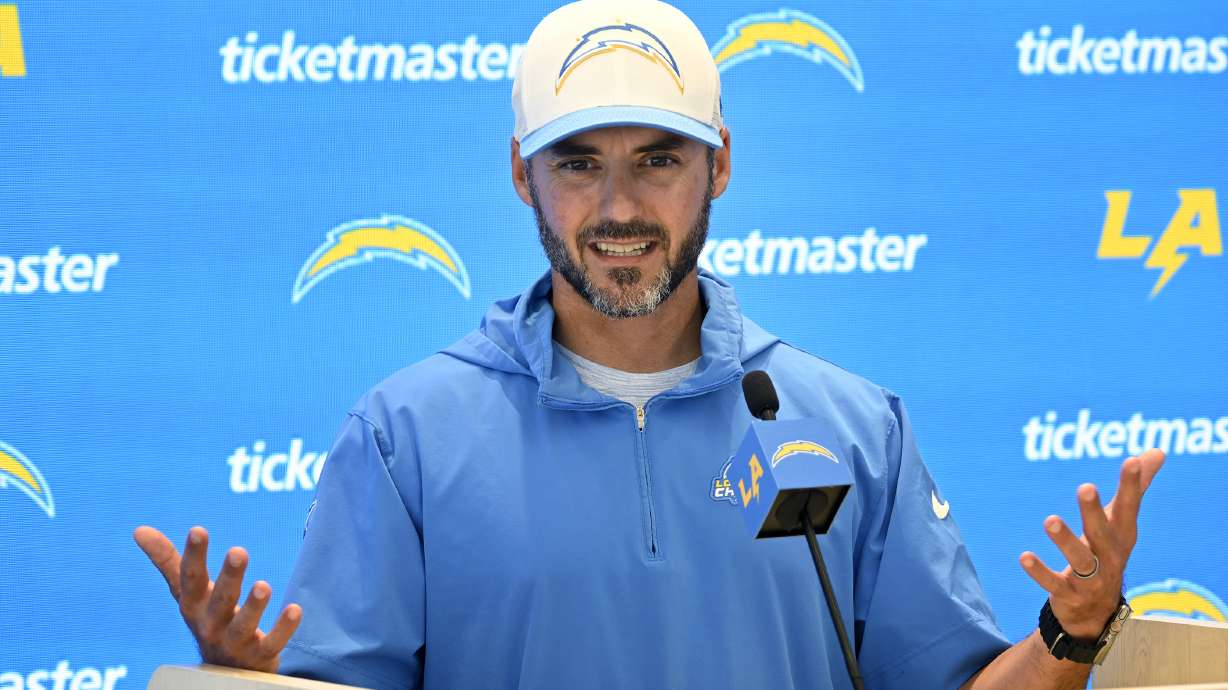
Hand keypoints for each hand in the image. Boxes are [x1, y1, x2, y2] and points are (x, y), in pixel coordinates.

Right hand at [134, 525, 301, 671]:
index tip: (198, 530)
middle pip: (221, 600)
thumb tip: (139, 530)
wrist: (224, 669)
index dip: (193, 556)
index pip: (190, 579)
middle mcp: (212, 624)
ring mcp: (235, 642)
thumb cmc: (206, 617)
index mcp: (194, 605)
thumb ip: (169, 561)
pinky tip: (295, 609)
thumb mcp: (187, 592)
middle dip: (229, 577)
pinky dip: (284, 628)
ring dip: (253, 606)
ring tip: (263, 585)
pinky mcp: (260, 655)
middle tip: (239, 551)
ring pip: (243, 625)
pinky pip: (272, 643)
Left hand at [1019, 449, 1164, 639]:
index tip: (1130, 460)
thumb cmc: (1107, 553)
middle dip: (1094, 511)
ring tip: (1050, 520)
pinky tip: (1024, 556)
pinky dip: (1040, 572)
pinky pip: (1054, 583)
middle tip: (1085, 487)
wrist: (1097, 612)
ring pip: (1081, 559)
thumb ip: (1135, 488)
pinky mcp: (1069, 595)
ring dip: (1065, 540)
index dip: (1132, 485)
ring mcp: (1091, 579)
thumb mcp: (1121, 522)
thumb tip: (1157, 451)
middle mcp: (1110, 557)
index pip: (1129, 508)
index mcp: (1122, 536)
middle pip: (1103, 533)